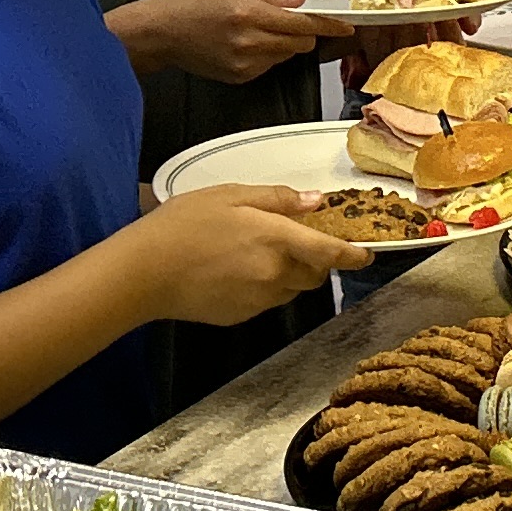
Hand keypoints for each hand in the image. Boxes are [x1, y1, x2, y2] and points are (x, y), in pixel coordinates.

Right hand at [115, 0, 326, 85]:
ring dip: (285, 42)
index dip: (328, 25)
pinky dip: (268, 54)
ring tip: (256, 28)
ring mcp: (245, 64)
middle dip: (304, 31)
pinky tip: (245, 42)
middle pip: (300, 42)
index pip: (302, 23)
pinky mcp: (240, 77)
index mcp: (248, 13)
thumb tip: (298, 2)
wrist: (161, 34)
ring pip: (287, 55)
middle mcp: (249, 41)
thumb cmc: (189, 3)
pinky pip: (269, 65)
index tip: (345, 26)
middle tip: (287, 18)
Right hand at [131, 183, 368, 325]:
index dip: (353, 255)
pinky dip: (265, 287)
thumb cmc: (183, 224)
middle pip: (314, 274)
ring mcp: (259, 300)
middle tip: (293, 240)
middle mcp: (275, 274)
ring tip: (257, 253)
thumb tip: (315, 202)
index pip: (329, 252)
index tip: (367, 254)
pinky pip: (267, 300)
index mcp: (276, 240)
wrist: (144, 272)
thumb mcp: (230, 195)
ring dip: (290, 273)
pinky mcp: (242, 316)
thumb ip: (277, 199)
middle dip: (314, 260)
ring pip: (291, 289)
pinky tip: (236, 271)